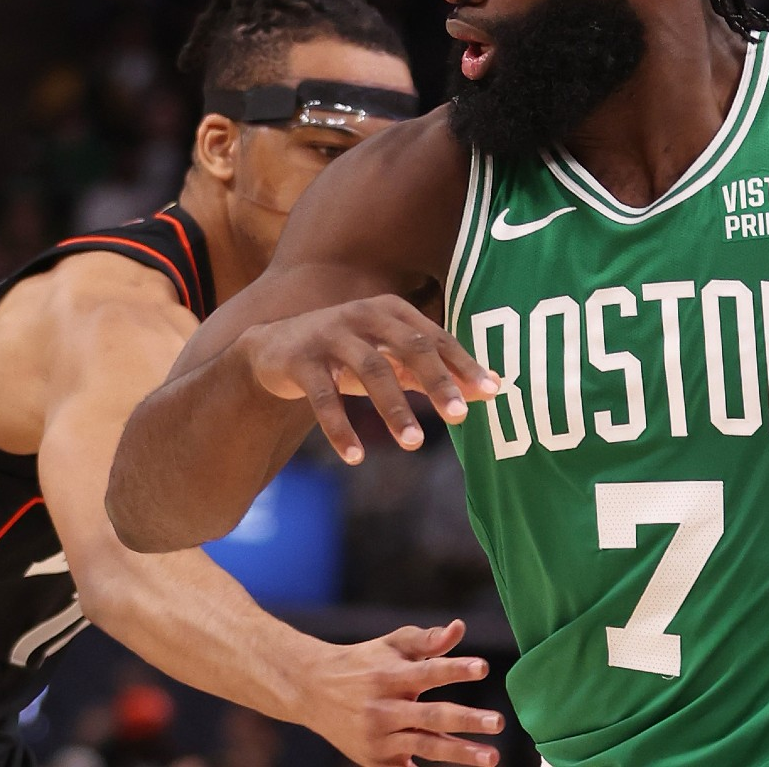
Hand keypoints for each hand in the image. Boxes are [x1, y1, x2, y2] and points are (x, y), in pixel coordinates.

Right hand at [243, 295, 500, 463]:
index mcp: (393, 311)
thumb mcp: (391, 357)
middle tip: (460, 416)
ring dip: (394, 408)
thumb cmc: (348, 353)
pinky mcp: (299, 359)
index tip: (491, 392)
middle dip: (436, 382)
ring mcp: (330, 335)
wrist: (274, 347)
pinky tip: (356, 456)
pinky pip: (323, 397)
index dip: (464, 364)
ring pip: (369, 371)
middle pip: (409, 348)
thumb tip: (494, 388)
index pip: (436, 338)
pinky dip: (340, 427)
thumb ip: (436, 371)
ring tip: (415, 444)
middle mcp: (364, 315)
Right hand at [296, 620, 503, 766]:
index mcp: (391, 676)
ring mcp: (379, 738)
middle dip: (467, 720)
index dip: (456, 669)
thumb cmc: (363, 663)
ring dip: (460, 753)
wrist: (313, 691)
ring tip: (491, 756)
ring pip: (425, 746)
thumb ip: (427, 639)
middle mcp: (384, 708)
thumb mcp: (391, 645)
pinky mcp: (375, 760)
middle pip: (432, 716)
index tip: (483, 668)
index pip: (429, 671)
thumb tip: (459, 628)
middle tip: (498, 721)